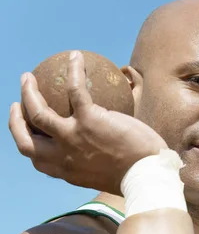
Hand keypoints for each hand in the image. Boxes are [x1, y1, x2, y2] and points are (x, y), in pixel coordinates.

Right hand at [9, 51, 167, 193]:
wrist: (147, 177)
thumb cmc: (136, 177)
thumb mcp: (107, 174)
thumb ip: (95, 163)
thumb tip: (102, 150)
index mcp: (67, 172)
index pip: (38, 161)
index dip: (29, 145)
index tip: (30, 134)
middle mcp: (63, 157)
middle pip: (25, 140)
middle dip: (15, 121)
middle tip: (17, 103)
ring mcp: (72, 137)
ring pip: (37, 112)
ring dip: (28, 92)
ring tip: (28, 77)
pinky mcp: (89, 120)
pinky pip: (74, 89)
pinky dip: (74, 70)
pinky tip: (76, 56)